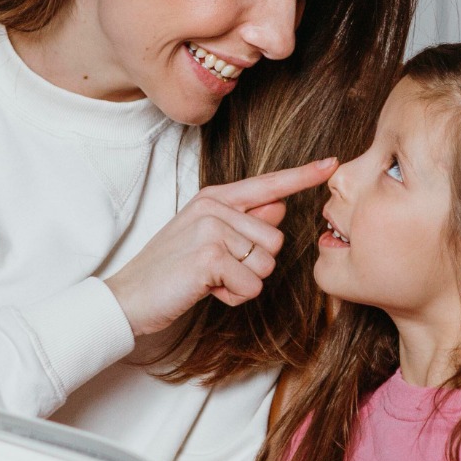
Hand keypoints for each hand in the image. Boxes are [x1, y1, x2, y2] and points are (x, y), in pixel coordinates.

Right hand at [105, 157, 336, 336]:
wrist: (129, 296)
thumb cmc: (171, 269)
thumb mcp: (207, 237)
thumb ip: (244, 221)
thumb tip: (279, 207)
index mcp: (215, 197)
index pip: (268, 184)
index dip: (303, 176)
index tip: (331, 163)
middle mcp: (215, 206)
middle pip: (275, 240)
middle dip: (253, 266)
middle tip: (216, 270)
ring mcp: (212, 229)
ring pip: (266, 265)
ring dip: (243, 283)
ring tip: (209, 279)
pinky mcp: (210, 256)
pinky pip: (251, 285)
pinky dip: (233, 297)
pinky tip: (206, 290)